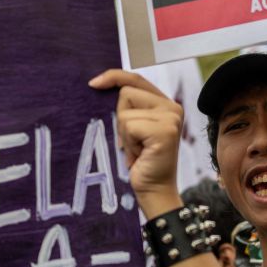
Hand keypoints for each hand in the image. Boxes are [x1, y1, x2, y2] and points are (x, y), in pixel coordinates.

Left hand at [88, 69, 183, 216]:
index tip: (93, 84)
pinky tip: (139, 155)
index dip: (114, 76)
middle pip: (126, 92)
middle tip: (133, 142)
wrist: (154, 190)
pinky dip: (128, 143)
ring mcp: (171, 118)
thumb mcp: (134, 128)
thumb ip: (129, 107)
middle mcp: (173, 107)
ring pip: (125, 112)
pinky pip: (129, 126)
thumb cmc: (141, 161)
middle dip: (121, 118)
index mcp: (166, 103)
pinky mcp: (165, 131)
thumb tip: (99, 84)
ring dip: (124, 135)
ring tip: (137, 150)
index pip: (136, 78)